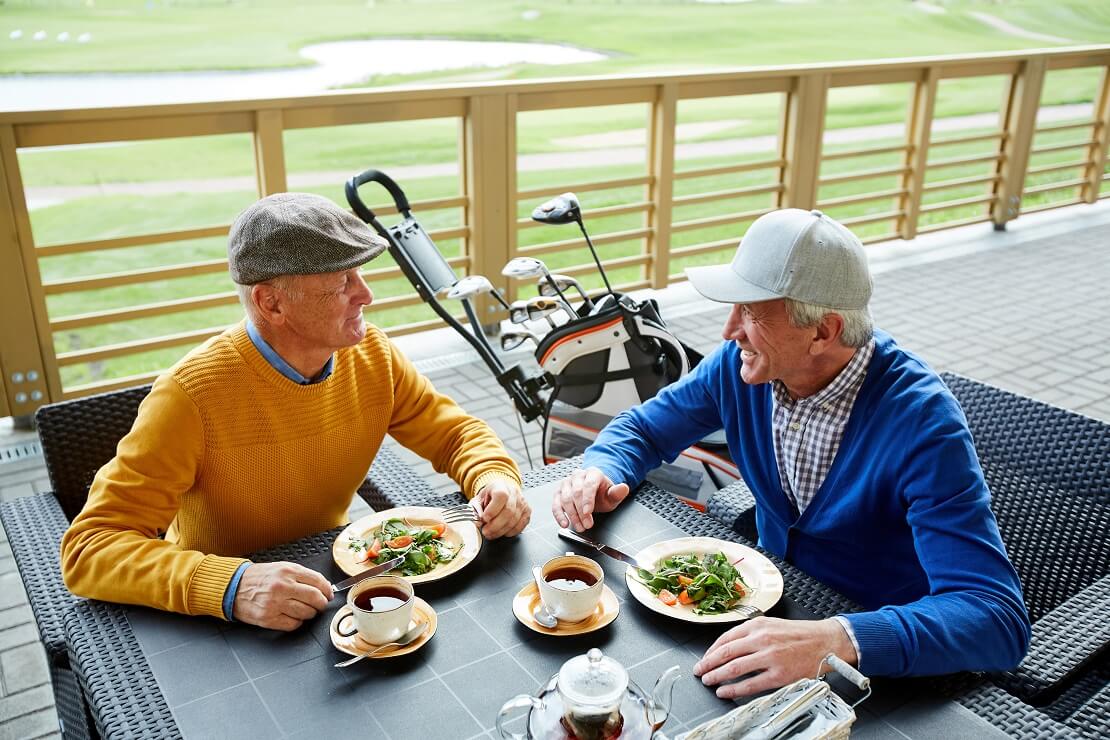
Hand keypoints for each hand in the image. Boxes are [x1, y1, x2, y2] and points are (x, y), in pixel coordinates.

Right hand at [232, 562, 332, 630]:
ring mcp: (275, 603)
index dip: (328, 590)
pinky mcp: (268, 618)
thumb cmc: (258, 577)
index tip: (329, 594)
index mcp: (288, 571)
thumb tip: (323, 585)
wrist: (233, 586)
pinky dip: (297, 622)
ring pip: (306, 613)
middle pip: (315, 599)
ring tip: (305, 610)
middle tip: (320, 604)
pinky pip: (293, 624)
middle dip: (322, 603)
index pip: (318, 582)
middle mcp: (282, 587)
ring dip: (310, 614)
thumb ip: (302, 575)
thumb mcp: (281, 568)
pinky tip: (292, 616)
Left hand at [473, 479, 529, 537]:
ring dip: (501, 531)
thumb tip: (477, 522)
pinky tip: (502, 532)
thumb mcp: (478, 499)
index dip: (493, 510)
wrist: (502, 492)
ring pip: (514, 521)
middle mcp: (514, 493)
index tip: (484, 518)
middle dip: (495, 525)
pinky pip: (520, 526)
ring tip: (491, 534)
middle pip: (508, 511)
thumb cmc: (490, 496)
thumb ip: (475, 510)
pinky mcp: (527, 512)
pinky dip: (510, 532)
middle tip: (485, 531)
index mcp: (500, 486)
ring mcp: (523, 502)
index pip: (501, 496)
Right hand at [551, 467, 630, 530]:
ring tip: (580, 527)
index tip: (588, 512)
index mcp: (593, 473)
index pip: (588, 485)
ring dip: (572, 515)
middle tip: (587, 524)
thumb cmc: (602, 493)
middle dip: (581, 511)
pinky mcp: (559, 492)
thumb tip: (624, 488)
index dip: (587, 499)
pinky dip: (559, 515)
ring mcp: (567, 483)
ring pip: (565, 498)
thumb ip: (617, 493)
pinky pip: (556, 504)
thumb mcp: (612, 494)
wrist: (594, 491)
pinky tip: (564, 523)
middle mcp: (578, 476)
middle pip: (576, 493)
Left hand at [693, 617, 857, 697]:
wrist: (825, 642)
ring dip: (716, 675)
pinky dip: (734, 689)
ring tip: (708, 681)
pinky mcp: (779, 674)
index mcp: (758, 625)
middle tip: (699, 671)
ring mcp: (770, 657)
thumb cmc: (799, 634)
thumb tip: (728, 646)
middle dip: (708, 663)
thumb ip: (750, 633)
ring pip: (734, 668)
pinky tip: (725, 691)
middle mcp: (762, 639)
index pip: (726, 638)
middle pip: (726, 652)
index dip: (711, 650)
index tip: (704, 658)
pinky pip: (750, 684)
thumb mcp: (771, 624)